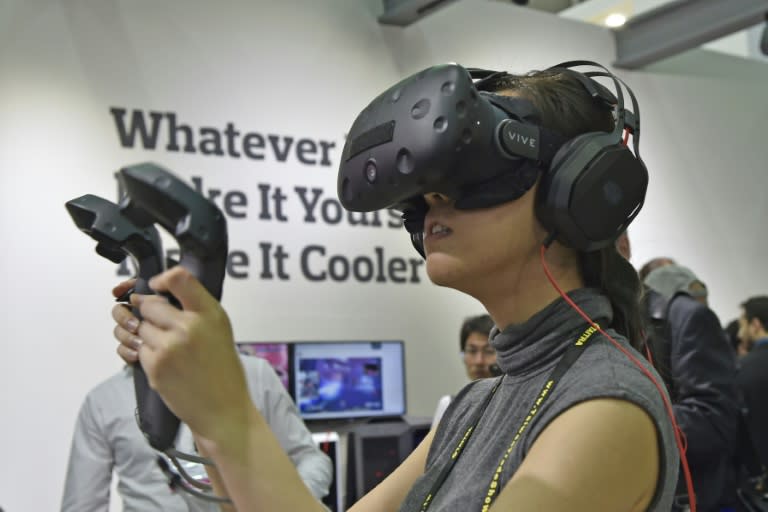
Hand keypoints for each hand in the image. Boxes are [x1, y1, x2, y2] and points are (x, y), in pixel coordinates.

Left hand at [111, 266, 250, 441]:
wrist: (223, 409)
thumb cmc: (223, 368)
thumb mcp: (220, 328)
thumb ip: (196, 307)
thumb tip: (160, 291)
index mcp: (209, 313)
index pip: (178, 278)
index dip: (161, 278)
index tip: (158, 286)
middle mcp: (188, 326)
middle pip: (148, 303)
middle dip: (149, 311)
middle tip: (160, 322)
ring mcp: (168, 347)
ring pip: (139, 326)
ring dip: (145, 333)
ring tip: (164, 345)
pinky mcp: (154, 366)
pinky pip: (138, 348)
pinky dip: (145, 353)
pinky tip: (163, 362)